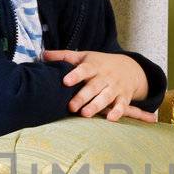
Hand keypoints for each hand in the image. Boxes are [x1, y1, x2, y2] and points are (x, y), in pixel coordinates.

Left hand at [43, 48, 157, 121]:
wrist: (130, 68)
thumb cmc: (100, 63)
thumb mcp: (85, 56)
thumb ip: (64, 56)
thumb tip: (43, 54)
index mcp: (94, 66)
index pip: (84, 69)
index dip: (76, 75)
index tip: (66, 81)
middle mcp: (105, 77)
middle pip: (93, 87)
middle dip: (83, 97)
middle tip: (71, 107)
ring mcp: (115, 87)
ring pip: (106, 97)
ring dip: (96, 106)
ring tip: (85, 114)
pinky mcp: (124, 97)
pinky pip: (122, 105)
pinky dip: (117, 112)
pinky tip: (110, 119)